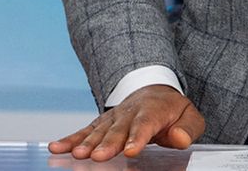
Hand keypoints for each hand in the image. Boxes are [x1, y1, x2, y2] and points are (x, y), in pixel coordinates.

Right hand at [47, 85, 204, 159]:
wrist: (153, 90)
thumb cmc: (173, 111)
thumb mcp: (190, 116)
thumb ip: (188, 128)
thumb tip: (179, 138)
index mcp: (152, 110)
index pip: (145, 124)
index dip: (137, 137)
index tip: (130, 151)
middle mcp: (129, 112)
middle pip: (117, 130)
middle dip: (107, 143)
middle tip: (98, 156)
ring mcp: (112, 117)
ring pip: (98, 131)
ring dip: (86, 142)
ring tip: (76, 154)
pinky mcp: (100, 123)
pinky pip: (84, 131)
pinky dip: (70, 138)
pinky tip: (57, 147)